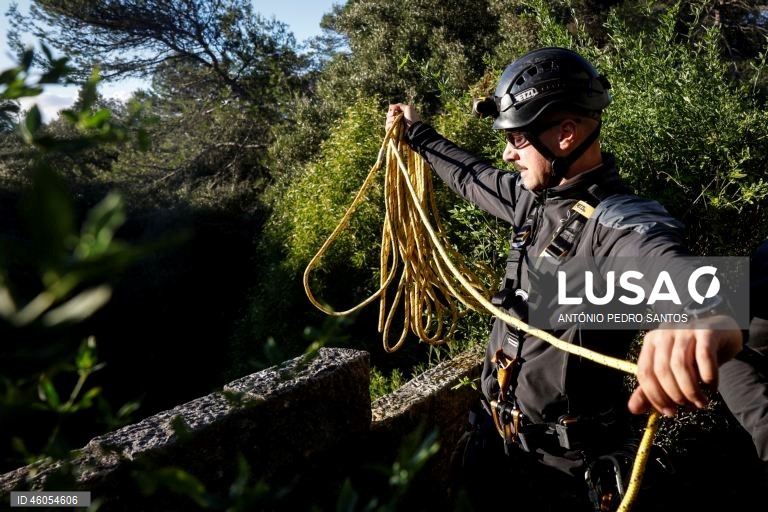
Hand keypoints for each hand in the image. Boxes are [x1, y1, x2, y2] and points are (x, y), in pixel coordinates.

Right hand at [386, 103, 420, 132]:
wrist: (413, 128)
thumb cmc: (412, 117)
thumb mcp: (408, 108)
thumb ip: (400, 105)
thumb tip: (390, 106)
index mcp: (400, 113)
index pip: (391, 110)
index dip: (391, 110)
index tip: (393, 111)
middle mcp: (397, 119)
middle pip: (388, 115)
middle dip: (390, 114)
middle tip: (394, 116)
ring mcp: (395, 125)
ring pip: (387, 121)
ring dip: (390, 120)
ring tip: (394, 121)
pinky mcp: (393, 131)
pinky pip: (387, 127)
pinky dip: (389, 125)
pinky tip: (392, 125)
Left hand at [628, 314, 742, 415]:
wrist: (722, 331)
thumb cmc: (693, 355)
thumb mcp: (671, 370)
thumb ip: (652, 388)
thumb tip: (634, 409)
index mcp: (651, 342)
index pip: (645, 372)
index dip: (654, 396)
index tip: (668, 412)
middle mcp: (665, 333)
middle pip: (662, 370)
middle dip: (674, 395)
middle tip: (686, 408)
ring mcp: (685, 330)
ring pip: (681, 366)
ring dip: (691, 390)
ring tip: (700, 402)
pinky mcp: (707, 331)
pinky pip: (704, 358)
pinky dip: (708, 377)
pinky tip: (711, 387)